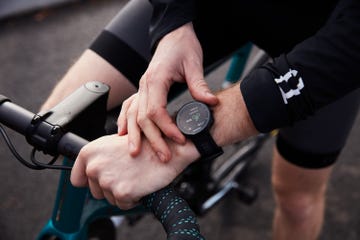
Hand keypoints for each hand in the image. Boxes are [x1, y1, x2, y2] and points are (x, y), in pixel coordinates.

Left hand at [70, 134, 198, 209]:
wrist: (167, 147)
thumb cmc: (145, 143)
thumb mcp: (114, 143)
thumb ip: (99, 157)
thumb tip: (92, 170)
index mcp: (89, 152)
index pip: (77, 178)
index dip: (90, 181)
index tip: (100, 181)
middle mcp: (94, 166)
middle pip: (95, 191)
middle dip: (110, 187)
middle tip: (127, 174)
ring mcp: (107, 181)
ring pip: (109, 198)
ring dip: (122, 192)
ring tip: (135, 176)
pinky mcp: (122, 193)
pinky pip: (123, 205)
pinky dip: (132, 199)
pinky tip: (140, 184)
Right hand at [117, 23, 217, 161]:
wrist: (174, 35)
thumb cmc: (183, 47)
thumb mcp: (194, 63)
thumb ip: (199, 84)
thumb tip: (210, 103)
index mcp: (156, 79)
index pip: (155, 110)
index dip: (166, 128)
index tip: (180, 139)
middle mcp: (144, 85)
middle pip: (142, 118)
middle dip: (152, 139)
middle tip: (164, 157)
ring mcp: (141, 87)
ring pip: (132, 115)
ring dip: (134, 135)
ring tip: (136, 153)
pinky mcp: (142, 90)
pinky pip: (129, 107)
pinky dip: (125, 122)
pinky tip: (124, 134)